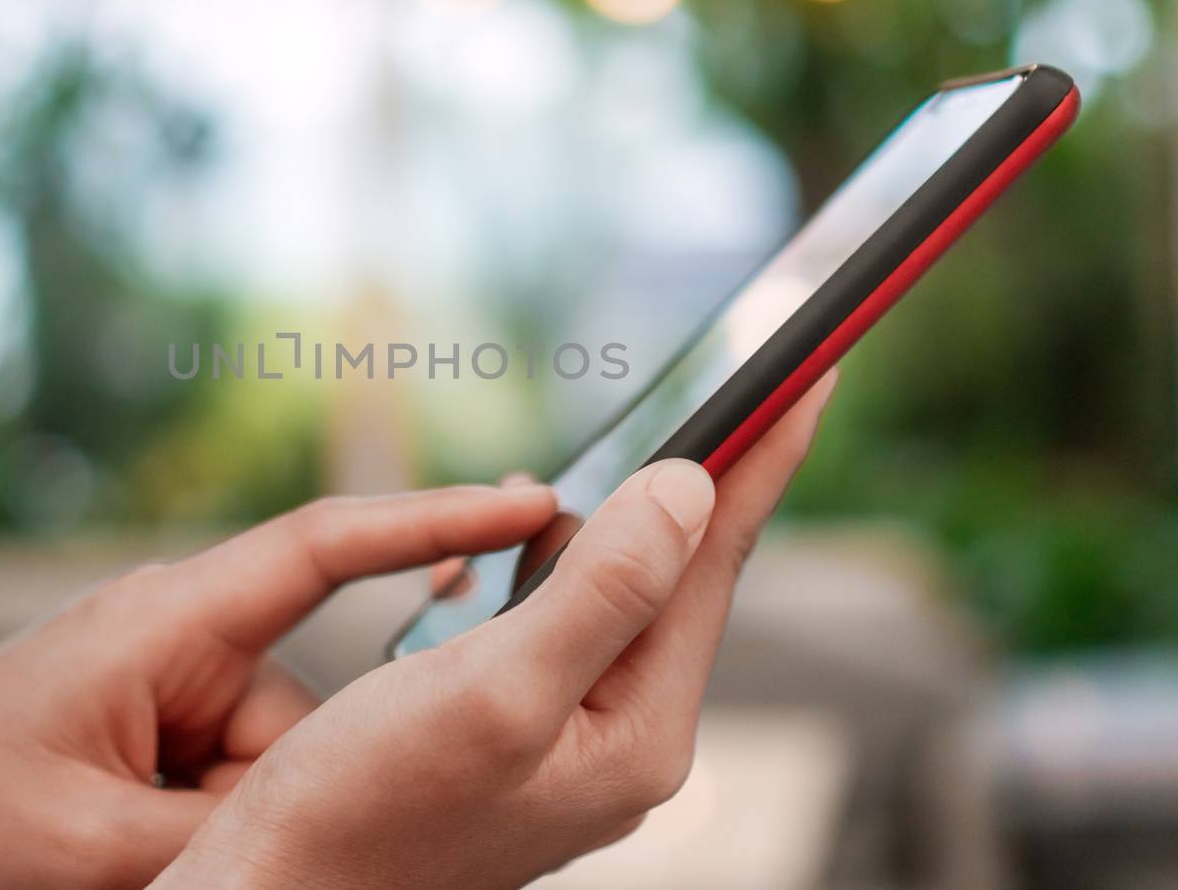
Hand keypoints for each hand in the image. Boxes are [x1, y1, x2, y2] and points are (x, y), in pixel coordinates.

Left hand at [0, 483, 559, 888]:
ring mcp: (160, 701)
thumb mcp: (100, 848)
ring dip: (234, 838)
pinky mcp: (144, 751)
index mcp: (170, 623)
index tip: (538, 502)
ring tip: (137, 871)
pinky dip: (209, 843)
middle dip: (290, 798)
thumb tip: (332, 824)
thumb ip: (236, 834)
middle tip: (204, 853)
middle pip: (309, 709)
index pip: (328, 546)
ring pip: (270, 772)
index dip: (440, 518)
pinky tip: (157, 871)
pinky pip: (223, 793)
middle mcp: (177, 647)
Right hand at [155, 370, 836, 889]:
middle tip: (707, 391)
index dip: (761, 457)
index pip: (714, 565)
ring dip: (589, 525)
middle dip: (676, 484)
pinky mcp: (519, 730)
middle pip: (670, 577)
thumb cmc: (366, 805)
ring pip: (606, 595)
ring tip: (575, 475)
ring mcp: (571, 739)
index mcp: (637, 735)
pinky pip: (550, 624)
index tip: (811, 371)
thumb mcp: (495, 688)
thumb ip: (605, 590)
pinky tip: (494, 555)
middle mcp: (620, 739)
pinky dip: (531, 571)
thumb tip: (690, 490)